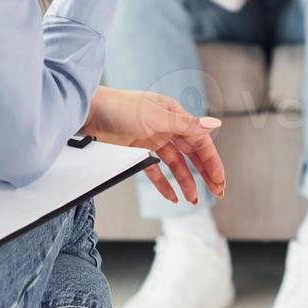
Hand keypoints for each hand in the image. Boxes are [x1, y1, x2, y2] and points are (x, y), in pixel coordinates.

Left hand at [79, 87, 226, 204]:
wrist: (87, 113)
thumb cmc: (119, 107)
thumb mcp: (156, 117)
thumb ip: (186, 125)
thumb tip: (215, 124)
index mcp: (174, 114)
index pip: (200, 140)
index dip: (212, 161)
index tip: (219, 180)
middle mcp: (166, 126)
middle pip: (192, 152)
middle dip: (205, 172)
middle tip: (217, 191)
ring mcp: (152, 139)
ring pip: (175, 163)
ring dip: (185, 181)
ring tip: (192, 199)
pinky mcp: (137, 150)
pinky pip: (155, 170)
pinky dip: (163, 183)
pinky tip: (171, 196)